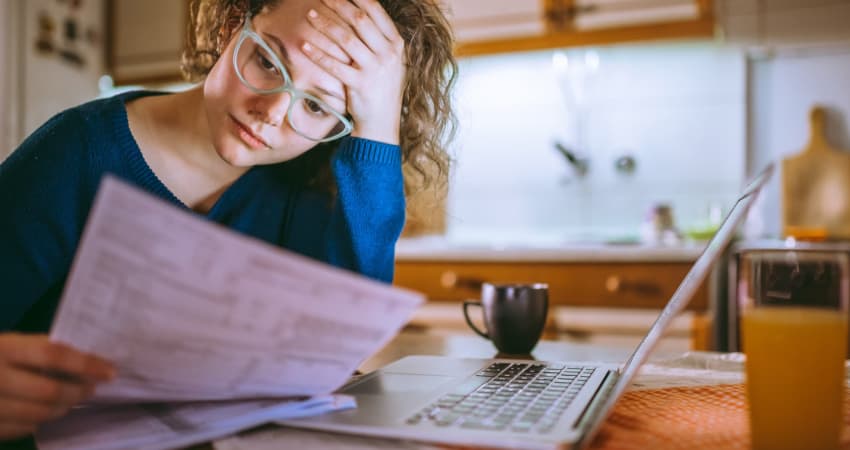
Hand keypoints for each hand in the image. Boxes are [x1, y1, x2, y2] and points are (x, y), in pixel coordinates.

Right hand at [0, 333, 113, 439]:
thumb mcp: (10, 344)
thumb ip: (41, 351)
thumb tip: (88, 360)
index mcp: (3, 348)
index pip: (53, 355)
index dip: (86, 364)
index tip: (110, 370)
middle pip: (49, 391)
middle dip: (77, 391)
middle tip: (90, 388)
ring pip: (39, 414)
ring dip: (63, 408)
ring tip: (71, 399)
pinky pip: (23, 429)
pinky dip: (40, 421)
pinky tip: (43, 411)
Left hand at [302, 0, 405, 144]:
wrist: (382, 123)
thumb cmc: (382, 89)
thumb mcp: (391, 62)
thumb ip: (380, 40)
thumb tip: (361, 14)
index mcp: (397, 44)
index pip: (376, 12)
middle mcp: (388, 54)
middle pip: (359, 20)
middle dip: (339, 5)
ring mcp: (375, 69)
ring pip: (346, 39)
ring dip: (325, 25)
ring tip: (310, 15)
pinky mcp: (360, 85)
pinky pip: (335, 65)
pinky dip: (318, 54)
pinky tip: (305, 45)